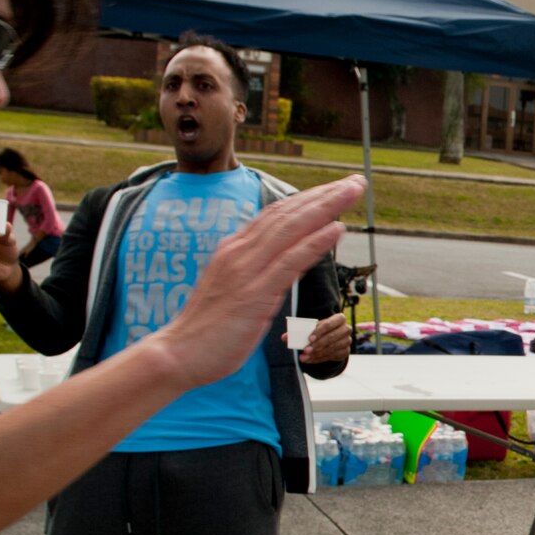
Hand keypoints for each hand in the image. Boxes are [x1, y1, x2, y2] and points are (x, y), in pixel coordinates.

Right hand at [153, 176, 358, 387]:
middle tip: (355, 181)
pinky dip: (315, 242)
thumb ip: (257, 271)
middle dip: (324, 194)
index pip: (276, 215)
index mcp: (234, 249)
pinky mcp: (254, 294)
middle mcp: (240, 252)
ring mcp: (246, 271)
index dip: (307, 199)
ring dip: (326, 207)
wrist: (178, 354)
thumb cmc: (207, 328)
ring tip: (353, 191)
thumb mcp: (235, 290)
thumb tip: (286, 262)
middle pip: (288, 213)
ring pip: (292, 229)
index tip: (334, 188)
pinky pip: (290, 262)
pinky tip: (337, 229)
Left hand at [296, 313, 351, 365]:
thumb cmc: (320, 330)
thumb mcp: (311, 328)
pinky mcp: (345, 352)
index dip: (319, 331)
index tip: (309, 339)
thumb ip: (298, 332)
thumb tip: (284, 337)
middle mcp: (346, 329)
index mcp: (339, 318)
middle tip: (305, 350)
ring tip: (304, 357)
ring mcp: (347, 341)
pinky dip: (319, 359)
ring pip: (331, 348)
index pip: (330, 324)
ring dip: (316, 354)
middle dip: (317, 345)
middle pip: (331, 337)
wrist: (331, 338)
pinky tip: (310, 360)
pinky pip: (332, 356)